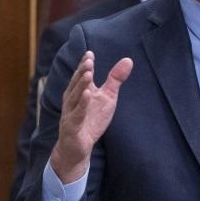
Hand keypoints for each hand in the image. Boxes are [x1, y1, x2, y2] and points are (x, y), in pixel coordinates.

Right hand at [50, 51, 132, 183]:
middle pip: (77, 84)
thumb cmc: (91, 119)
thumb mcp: (107, 97)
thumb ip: (115, 79)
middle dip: (82, 72)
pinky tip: (87, 95)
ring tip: (87, 74)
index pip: (82, 75)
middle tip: (88, 60)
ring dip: (80, 86)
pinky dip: (81, 105)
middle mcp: (72, 100)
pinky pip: (76, 115)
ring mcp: (71, 113)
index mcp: (80, 91)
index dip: (85, 64)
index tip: (90, 54)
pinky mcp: (72, 127)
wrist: (78, 147)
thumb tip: (128, 60)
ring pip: (75, 97)